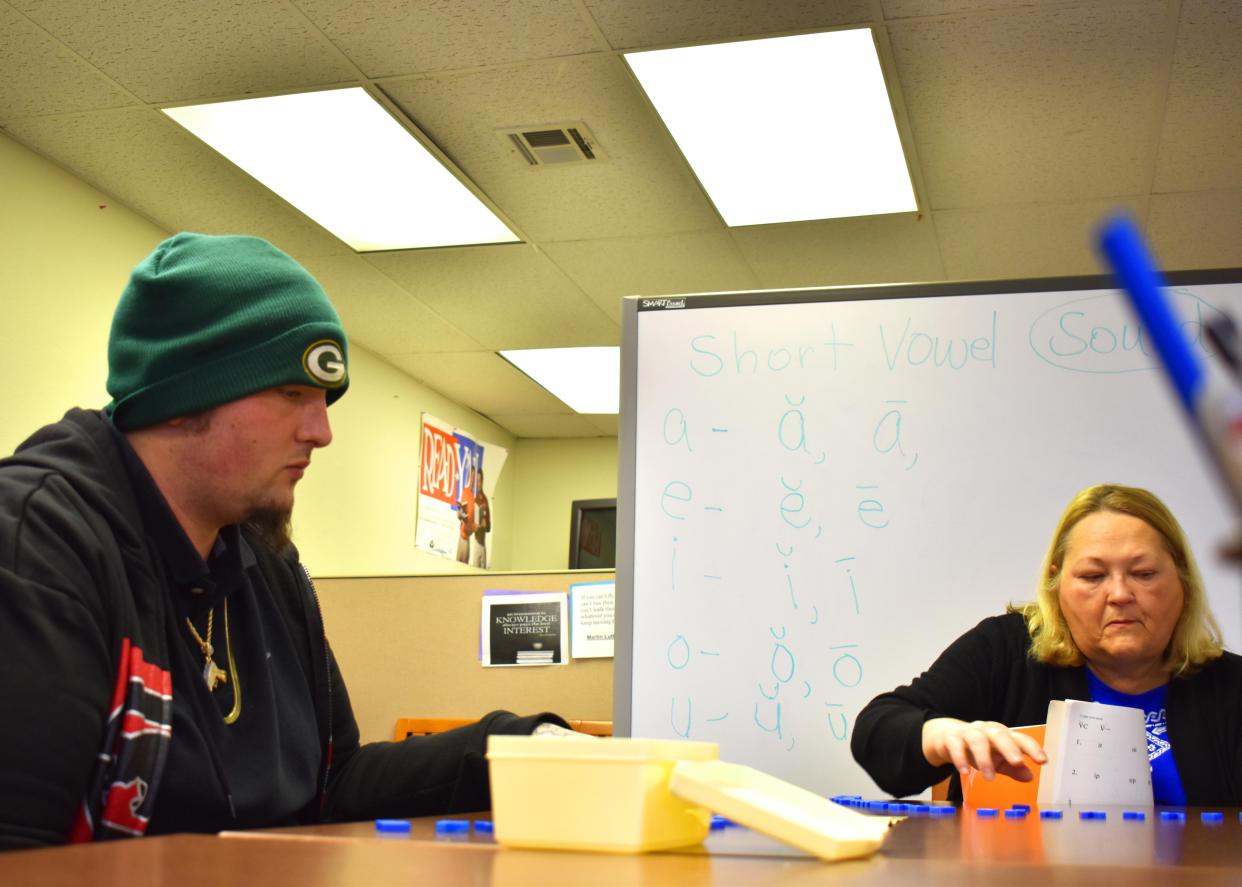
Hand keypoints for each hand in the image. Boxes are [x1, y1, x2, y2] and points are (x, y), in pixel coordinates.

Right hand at [921, 718, 1046, 781]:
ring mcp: (968, 732)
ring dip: (984, 758)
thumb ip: (1012, 768)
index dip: (1032, 748)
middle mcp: (986, 730)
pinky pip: (956, 746)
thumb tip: (1030, 776)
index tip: (1043, 761)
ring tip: (989, 777)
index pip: (1019, 738)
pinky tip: (964, 772)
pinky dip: (960, 758)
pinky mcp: (951, 738)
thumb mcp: (996, 759)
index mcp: (1001, 735)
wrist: (944, 736)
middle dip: (1009, 748)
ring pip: (977, 740)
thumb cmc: (976, 749)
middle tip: (1017, 762)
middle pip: (999, 735)